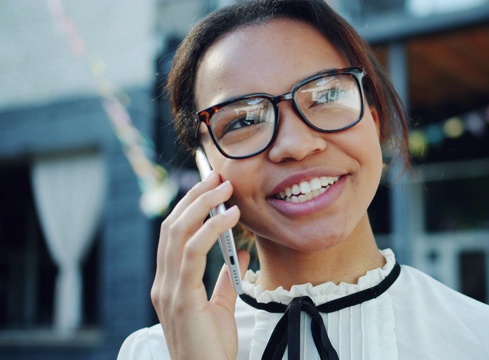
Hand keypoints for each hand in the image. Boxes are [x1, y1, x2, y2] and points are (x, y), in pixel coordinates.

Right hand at [151, 173, 249, 359]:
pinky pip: (192, 253)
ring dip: (202, 205)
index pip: (174, 234)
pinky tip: (230, 217)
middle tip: (218, 177)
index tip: (211, 187)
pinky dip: (211, 229)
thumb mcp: (220, 309)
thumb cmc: (211, 348)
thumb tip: (239, 256)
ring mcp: (168, 290)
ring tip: (225, 188)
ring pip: (177, 233)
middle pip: (172, 226)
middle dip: (195, 197)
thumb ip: (224, 282)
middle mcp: (163, 283)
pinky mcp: (180, 298)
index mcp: (170, 283)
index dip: (190, 207)